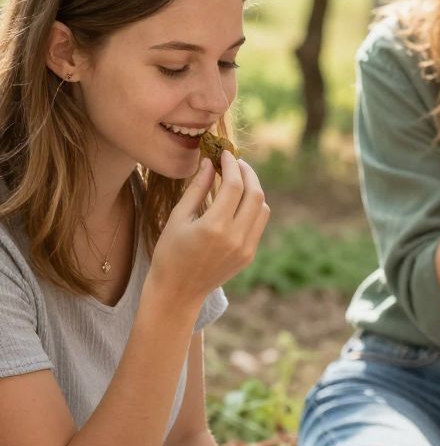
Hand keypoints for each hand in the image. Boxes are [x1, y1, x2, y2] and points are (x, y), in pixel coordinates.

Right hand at [148, 152, 268, 307]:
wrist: (178, 291)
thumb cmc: (170, 252)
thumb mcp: (178, 217)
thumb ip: (197, 188)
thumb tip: (210, 163)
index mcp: (215, 227)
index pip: (234, 186)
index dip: (232, 165)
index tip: (225, 153)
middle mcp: (236, 238)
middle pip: (255, 194)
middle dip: (247, 173)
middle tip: (235, 162)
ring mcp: (246, 248)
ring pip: (262, 208)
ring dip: (253, 189)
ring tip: (236, 180)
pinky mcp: (249, 255)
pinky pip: (258, 224)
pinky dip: (252, 207)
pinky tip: (237, 201)